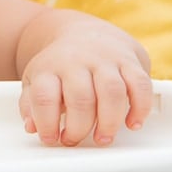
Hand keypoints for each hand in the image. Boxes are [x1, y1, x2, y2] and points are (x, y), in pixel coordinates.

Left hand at [17, 15, 153, 146]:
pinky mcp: (130, 61)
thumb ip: (31, 104)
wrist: (86, 32)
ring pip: (112, 91)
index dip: (46, 122)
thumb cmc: (60, 63)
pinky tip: (132, 123)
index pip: (44, 96)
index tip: (50, 139)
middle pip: (80, 98)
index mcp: (50, 67)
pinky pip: (140, 84)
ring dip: (110, 122)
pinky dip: (140, 108)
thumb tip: (31, 126)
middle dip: (79, 128)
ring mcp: (105, 59)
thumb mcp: (37, 78)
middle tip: (76, 140)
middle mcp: (77, 61)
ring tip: (103, 137)